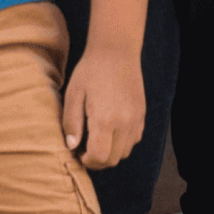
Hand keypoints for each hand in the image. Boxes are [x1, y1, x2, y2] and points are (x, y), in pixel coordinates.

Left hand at [61, 45, 145, 169]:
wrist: (116, 51)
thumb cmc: (91, 70)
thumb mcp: (74, 93)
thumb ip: (71, 122)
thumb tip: (71, 146)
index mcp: (105, 119)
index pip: (99, 157)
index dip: (88, 161)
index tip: (79, 154)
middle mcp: (124, 122)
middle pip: (113, 159)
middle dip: (98, 161)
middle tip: (85, 151)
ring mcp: (136, 119)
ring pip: (125, 152)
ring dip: (111, 153)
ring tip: (98, 141)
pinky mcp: (141, 114)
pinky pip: (134, 139)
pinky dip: (123, 143)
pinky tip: (111, 131)